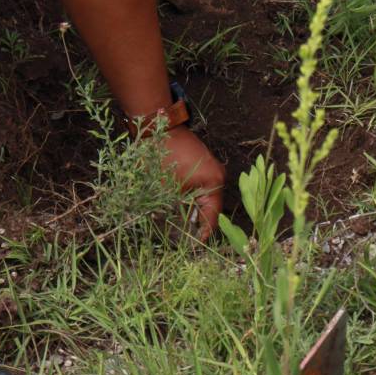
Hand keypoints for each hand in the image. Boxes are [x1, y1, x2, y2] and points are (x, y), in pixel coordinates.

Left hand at [158, 124, 226, 241]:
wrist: (157, 126)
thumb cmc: (161, 158)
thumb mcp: (167, 191)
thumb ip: (176, 214)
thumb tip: (179, 234)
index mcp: (214, 183)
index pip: (212, 217)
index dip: (202, 234)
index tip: (192, 248)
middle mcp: (218, 176)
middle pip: (210, 208)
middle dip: (197, 224)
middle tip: (184, 241)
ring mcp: (212, 169)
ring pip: (205, 199)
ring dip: (193, 211)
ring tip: (179, 226)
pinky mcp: (204, 165)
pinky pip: (201, 188)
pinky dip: (191, 198)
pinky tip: (179, 207)